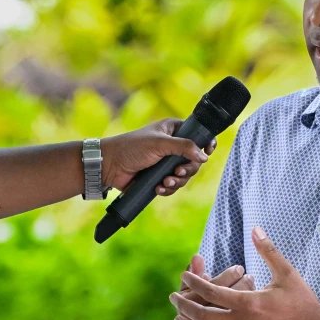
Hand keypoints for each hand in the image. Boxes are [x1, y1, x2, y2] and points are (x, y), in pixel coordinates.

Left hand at [100, 119, 216, 194]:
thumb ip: (183, 147)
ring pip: (184, 175)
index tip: (208, 152)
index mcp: (173, 130)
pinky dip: (168, 189)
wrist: (110, 165)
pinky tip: (159, 189)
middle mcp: (172, 146)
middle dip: (188, 169)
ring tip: (165, 183)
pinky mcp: (159, 177)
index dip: (205, 143)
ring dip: (177, 182)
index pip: (197, 135)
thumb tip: (204, 157)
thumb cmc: (132, 147)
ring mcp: (166, 163)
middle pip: (194, 160)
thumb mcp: (159, 143)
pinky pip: (173, 185)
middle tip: (178, 172)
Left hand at [171, 227, 319, 319]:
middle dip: (183, 305)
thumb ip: (268, 251)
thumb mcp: (287, 274)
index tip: (183, 275)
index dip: (193, 283)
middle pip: (201, 315)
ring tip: (178, 317)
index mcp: (248, 304)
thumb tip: (256, 229)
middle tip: (173, 297)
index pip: (211, 292)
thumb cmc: (303, 303)